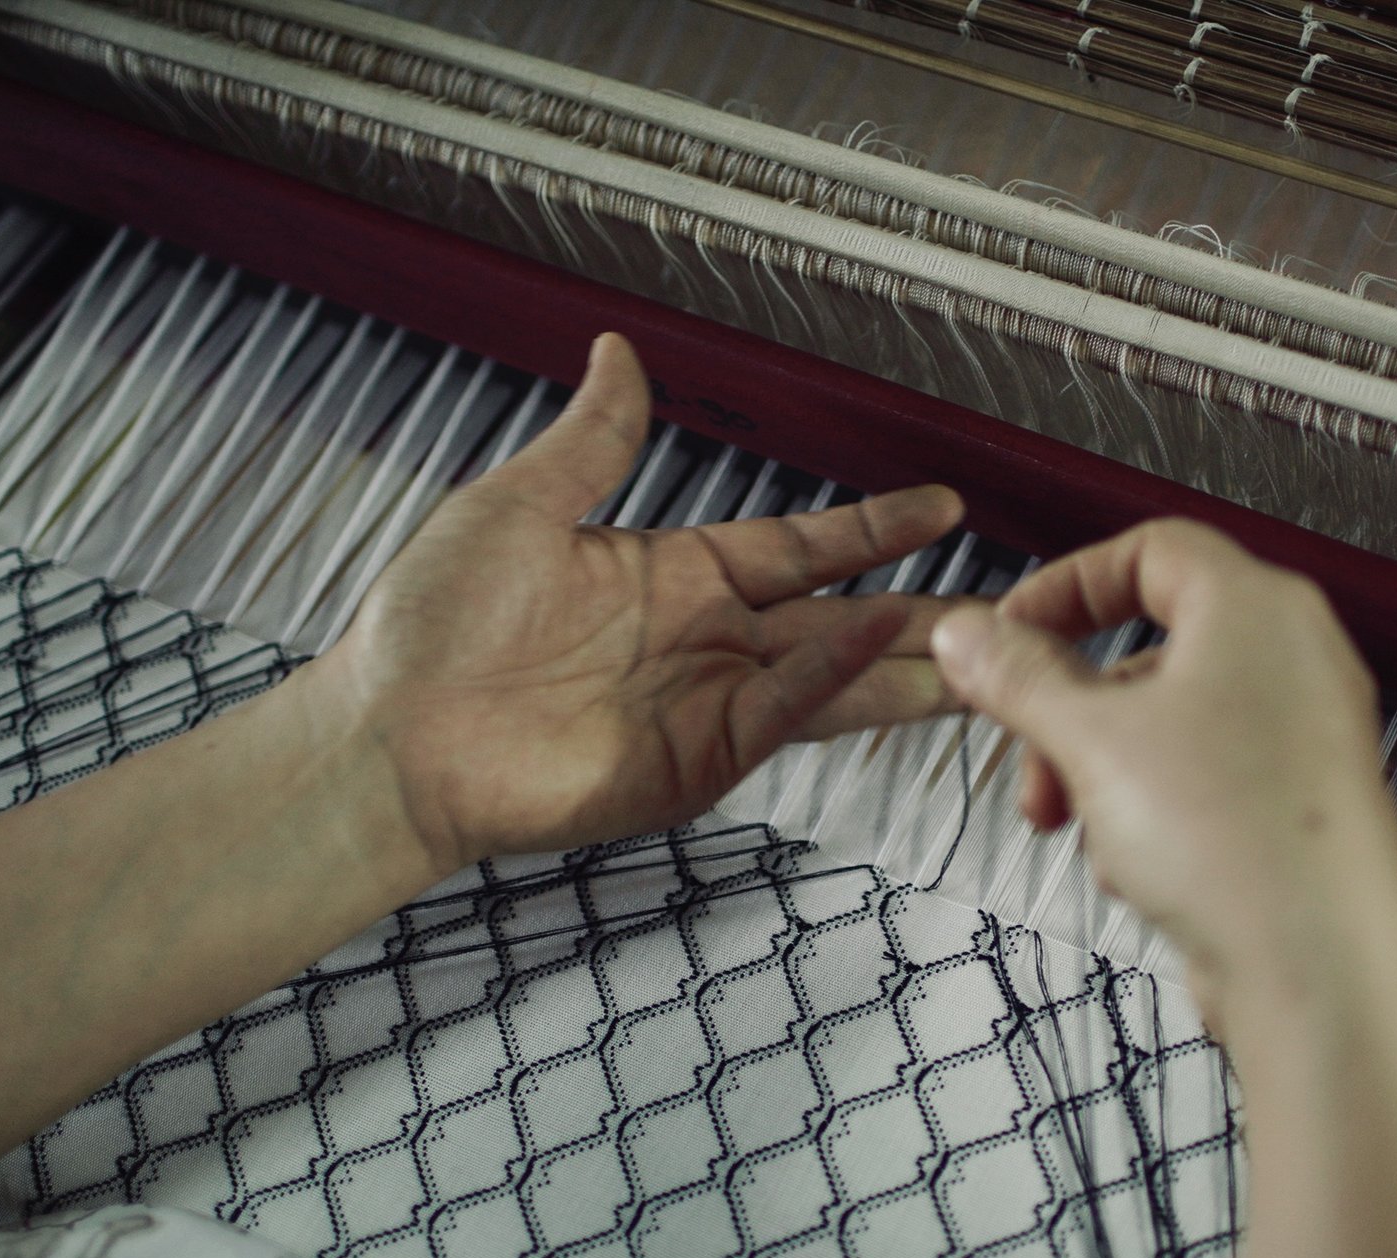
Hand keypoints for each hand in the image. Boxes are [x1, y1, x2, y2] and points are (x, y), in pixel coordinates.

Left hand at [312, 334, 965, 869]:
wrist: (391, 731)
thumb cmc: (433, 623)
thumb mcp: (519, 505)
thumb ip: (593, 441)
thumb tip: (616, 354)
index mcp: (673, 576)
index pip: (799, 548)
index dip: (871, 530)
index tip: (940, 509)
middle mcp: (703, 642)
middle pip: (839, 620)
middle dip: (922, 614)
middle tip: (1006, 604)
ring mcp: (704, 707)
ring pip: (831, 680)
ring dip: (908, 665)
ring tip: (989, 652)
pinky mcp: (692, 764)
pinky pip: (779, 713)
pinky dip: (830, 680)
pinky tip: (879, 646)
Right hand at [928, 518, 1396, 1013]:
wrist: (1313, 964)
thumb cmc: (1233, 841)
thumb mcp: (1089, 741)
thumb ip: (1018, 676)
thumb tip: (971, 634)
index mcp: (1256, 608)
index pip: (1148, 550)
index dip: (1065, 587)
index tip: (1010, 635)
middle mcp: (1297, 659)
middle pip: (1155, 646)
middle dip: (1072, 707)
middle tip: (1031, 755)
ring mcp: (1308, 735)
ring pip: (1175, 721)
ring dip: (1103, 766)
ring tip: (1075, 824)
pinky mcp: (1304, 805)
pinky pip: (1210, 779)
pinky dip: (1156, 807)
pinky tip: (1134, 864)